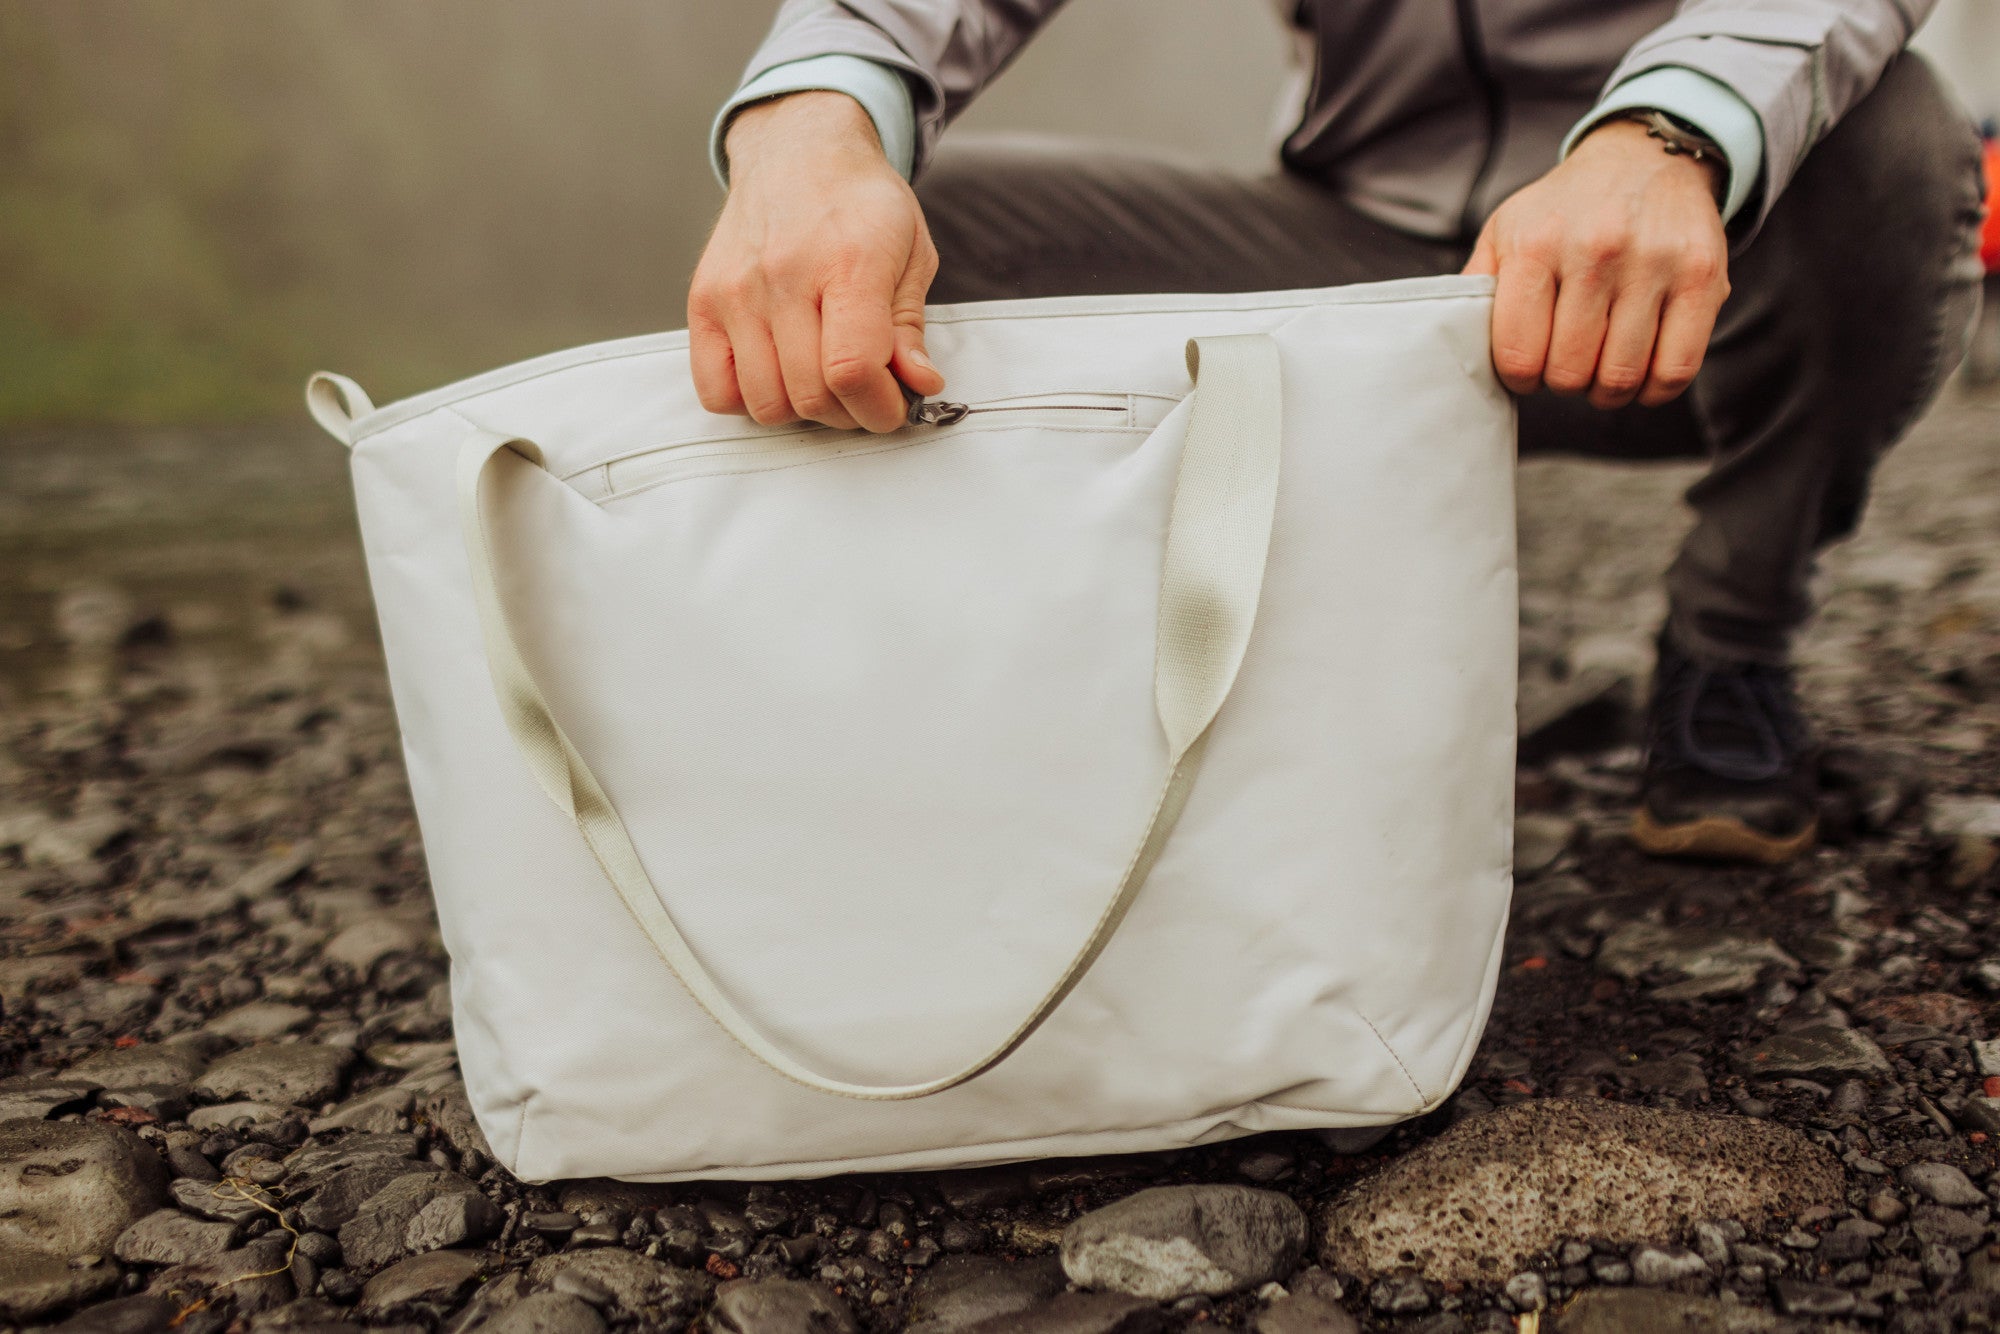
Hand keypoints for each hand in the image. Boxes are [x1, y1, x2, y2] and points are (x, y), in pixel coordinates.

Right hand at [689, 91, 943, 433]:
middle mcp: (783, 276)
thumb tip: (920, 382)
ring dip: (803, 410)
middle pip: (811, 395)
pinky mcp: (702, 303)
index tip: (895, 405)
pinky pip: (717, 391)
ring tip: (823, 377)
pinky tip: (779, 373)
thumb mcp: (911, 253)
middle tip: (866, 390)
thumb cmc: (860, 205)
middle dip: (851, 412)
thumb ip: (910, 326)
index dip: (881, 407)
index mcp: (848, 262)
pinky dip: (750, 400)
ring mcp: (735, 292)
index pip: (852, 368)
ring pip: (766, 404)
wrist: (797, 152)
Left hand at [1464, 119, 1729, 409]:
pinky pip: (1677, 368)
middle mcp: (1596, 249)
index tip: (1528, 369)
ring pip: (1622, 377)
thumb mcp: (1506, 230)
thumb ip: (1476, 286)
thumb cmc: (1565, 211)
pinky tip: (1641, 376)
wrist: (1644, 158)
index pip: (1519, 355)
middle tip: (1568, 365)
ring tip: (1600, 372)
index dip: (1520, 379)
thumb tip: (1449, 340)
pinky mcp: (1703, 276)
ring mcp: (1654, 262)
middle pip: (1571, 373)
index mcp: (1536, 245)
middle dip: (1564, 383)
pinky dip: (1654, 389)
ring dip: (1607, 391)